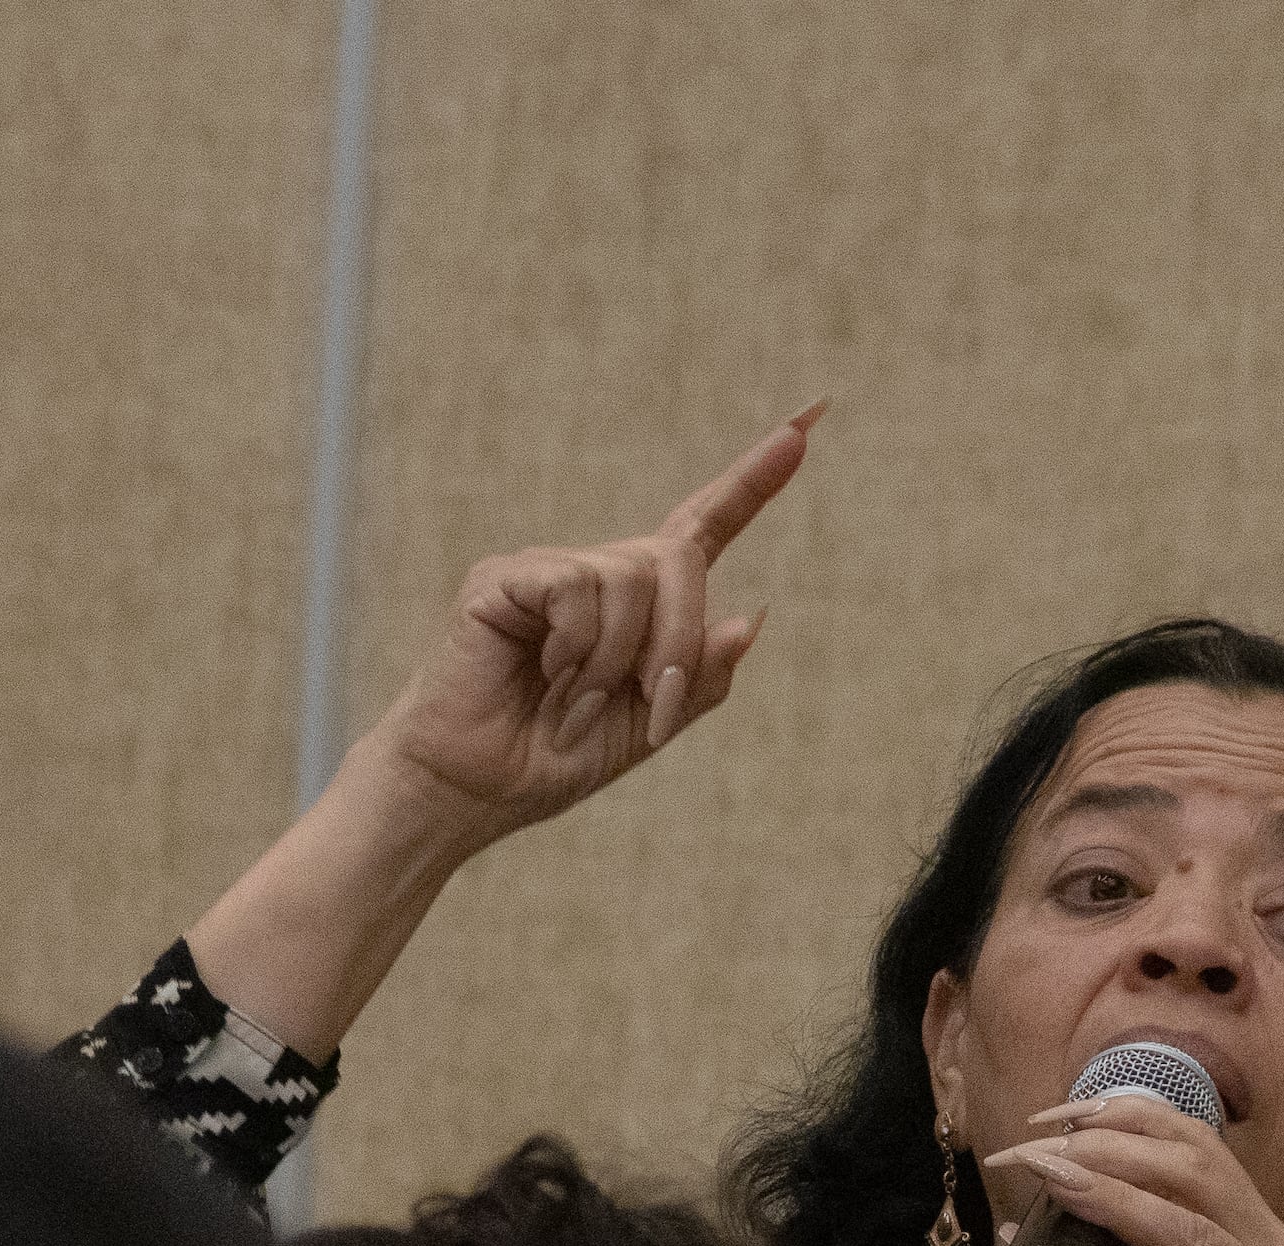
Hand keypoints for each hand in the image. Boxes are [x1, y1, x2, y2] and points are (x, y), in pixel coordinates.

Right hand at [353, 404, 817, 846]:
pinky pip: (576, 589)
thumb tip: (753, 616)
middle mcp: (597, 573)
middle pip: (678, 558)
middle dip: (680, 640)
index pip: (704, 526)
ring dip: (619, 659)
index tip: (810, 418)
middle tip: (652, 707)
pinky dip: (577, 647)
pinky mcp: (504, 578)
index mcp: (638, 604)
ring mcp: (549, 570)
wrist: (472, 790)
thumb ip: (701, 678)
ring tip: (577, 702)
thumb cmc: (551, 758)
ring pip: (630, 577)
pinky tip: (545, 674)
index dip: (755, 478)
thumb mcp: (649, 728)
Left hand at [984, 1098, 1283, 1245]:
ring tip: (1051, 1183)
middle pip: (1193, 1170)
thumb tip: (1058, 1243)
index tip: (1053, 1117)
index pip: (1197, 1148)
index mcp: (1258, 1239)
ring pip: (1192, 1230)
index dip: (1125, 1119)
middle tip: (1035, 1148)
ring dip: (1113, 1200)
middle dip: (1107, 1148)